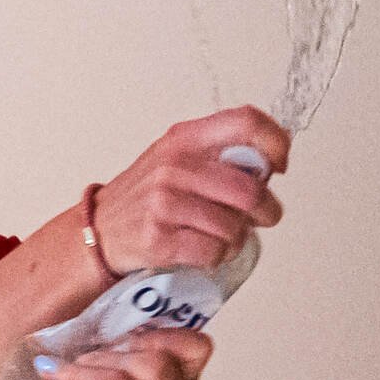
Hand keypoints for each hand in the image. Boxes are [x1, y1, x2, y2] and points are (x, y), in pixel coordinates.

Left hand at [38, 327, 210, 379]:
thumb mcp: (116, 375)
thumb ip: (121, 347)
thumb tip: (93, 310)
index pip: (197, 347)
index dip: (163, 334)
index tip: (126, 337)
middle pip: (152, 362)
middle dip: (105, 356)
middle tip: (77, 361)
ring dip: (77, 374)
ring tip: (54, 374)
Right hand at [92, 106, 289, 272]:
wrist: (101, 229)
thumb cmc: (147, 195)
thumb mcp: (176, 156)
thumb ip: (220, 153)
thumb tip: (269, 165)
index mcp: (185, 138)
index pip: (246, 122)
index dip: (275, 143)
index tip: (278, 165)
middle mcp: (174, 165)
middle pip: (249, 190)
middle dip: (267, 211)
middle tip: (262, 216)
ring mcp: (164, 202)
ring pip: (235, 227)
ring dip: (238, 238)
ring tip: (223, 236)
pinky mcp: (159, 238)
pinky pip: (213, 252)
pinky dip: (218, 257)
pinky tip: (205, 250)